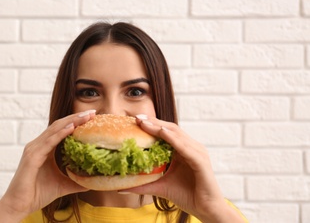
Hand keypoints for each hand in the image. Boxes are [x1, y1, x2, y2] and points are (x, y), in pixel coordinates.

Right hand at [0, 110, 95, 221]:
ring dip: (71, 121)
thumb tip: (93, 183)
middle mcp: (38, 145)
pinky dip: (60, 134)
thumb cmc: (37, 194)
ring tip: (85, 116)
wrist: (19, 206)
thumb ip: (76, 181)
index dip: (76, 121)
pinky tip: (72, 128)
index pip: (62, 129)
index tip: (92, 117)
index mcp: (44, 148)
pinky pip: (48, 142)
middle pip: (59, 125)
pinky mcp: (32, 157)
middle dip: (76, 117)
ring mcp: (33, 149)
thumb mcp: (63, 185)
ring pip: (54, 130)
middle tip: (92, 112)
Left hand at [127, 115, 243, 222]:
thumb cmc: (187, 196)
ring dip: (160, 127)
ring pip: (177, 135)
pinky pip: (186, 148)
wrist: (206, 210)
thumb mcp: (160, 186)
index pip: (165, 132)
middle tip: (136, 117)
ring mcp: (197, 152)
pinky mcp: (201, 161)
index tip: (134, 120)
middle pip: (170, 129)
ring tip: (144, 122)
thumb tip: (121, 187)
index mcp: (182, 150)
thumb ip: (142, 185)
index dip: (151, 125)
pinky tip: (162, 133)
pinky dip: (174, 139)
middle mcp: (191, 147)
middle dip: (153, 122)